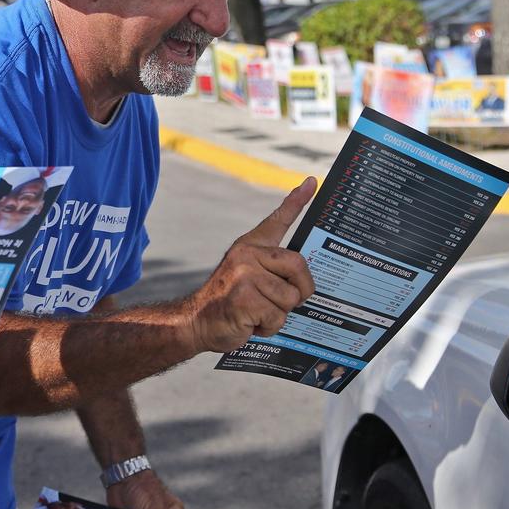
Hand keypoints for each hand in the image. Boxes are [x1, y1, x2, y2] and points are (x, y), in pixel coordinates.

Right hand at [185, 178, 316, 352]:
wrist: (196, 322)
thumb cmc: (229, 302)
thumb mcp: (246, 276)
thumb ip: (270, 269)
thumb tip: (302, 276)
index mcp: (250, 246)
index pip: (277, 220)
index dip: (296, 201)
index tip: (312, 181)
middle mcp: (247, 254)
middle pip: (298, 265)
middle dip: (300, 290)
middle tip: (283, 301)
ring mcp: (244, 275)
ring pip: (290, 297)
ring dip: (279, 314)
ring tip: (257, 313)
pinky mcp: (244, 299)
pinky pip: (277, 317)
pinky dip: (268, 327)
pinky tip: (250, 323)